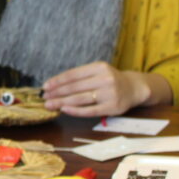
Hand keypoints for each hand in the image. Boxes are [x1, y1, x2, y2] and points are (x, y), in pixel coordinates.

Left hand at [41, 62, 167, 116]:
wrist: (134, 88)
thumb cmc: (110, 80)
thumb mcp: (98, 71)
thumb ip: (80, 77)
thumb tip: (55, 85)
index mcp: (99, 67)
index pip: (73, 74)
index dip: (57, 81)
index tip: (45, 86)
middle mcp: (105, 79)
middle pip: (74, 87)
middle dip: (56, 93)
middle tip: (44, 97)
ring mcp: (110, 93)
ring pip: (80, 99)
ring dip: (62, 102)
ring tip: (50, 105)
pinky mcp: (113, 107)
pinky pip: (90, 110)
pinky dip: (75, 111)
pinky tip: (64, 110)